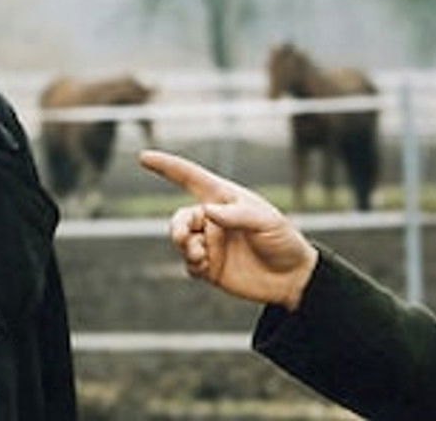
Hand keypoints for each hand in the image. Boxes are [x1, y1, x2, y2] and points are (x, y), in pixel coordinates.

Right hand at [139, 149, 317, 310]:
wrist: (292, 278)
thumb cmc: (283, 240)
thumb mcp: (266, 222)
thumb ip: (236, 215)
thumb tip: (206, 212)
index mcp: (225, 199)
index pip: (191, 179)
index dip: (167, 167)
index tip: (144, 157)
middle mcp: (214, 219)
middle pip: (181, 216)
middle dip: (177, 225)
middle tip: (184, 236)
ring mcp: (210, 243)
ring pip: (181, 240)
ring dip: (184, 245)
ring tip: (200, 254)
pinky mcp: (210, 267)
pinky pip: (188, 263)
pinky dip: (191, 263)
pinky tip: (205, 266)